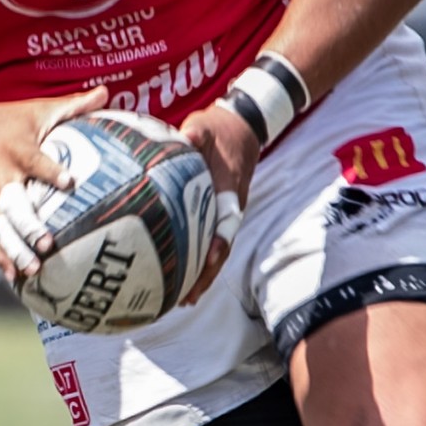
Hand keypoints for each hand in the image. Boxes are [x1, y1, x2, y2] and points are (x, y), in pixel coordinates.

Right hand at [0, 84, 109, 283]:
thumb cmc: (6, 121)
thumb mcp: (35, 109)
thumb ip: (72, 106)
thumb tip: (106, 92)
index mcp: (16, 148)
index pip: (34, 161)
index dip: (50, 171)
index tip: (69, 182)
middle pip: (12, 203)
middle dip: (28, 224)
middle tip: (47, 243)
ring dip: (14, 250)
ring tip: (33, 270)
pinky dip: (2, 259)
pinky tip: (16, 282)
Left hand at [177, 99, 261, 303]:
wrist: (242, 128)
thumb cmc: (220, 129)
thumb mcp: (206, 126)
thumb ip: (197, 133)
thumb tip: (187, 137)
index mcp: (228, 188)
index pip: (226, 219)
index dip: (218, 240)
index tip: (209, 257)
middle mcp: (231, 206)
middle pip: (222, 246)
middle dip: (207, 273)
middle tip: (187, 297)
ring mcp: (227, 213)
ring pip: (218, 250)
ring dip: (204, 275)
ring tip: (184, 299)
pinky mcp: (219, 214)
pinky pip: (211, 242)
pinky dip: (200, 261)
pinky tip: (183, 278)